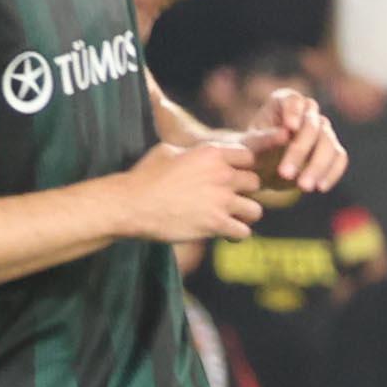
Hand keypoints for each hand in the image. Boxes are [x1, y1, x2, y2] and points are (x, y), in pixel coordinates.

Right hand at [117, 135, 263, 244]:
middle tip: (230, 200)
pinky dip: (236, 235)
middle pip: (255, 183)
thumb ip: (191, 152)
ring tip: (232, 219)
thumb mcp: (168, 151)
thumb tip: (196, 153)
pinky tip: (225, 234)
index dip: (241, 168)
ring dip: (245, 215)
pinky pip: (243, 232)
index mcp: (211, 153)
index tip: (232, 178)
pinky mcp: (216, 223)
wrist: (130, 204)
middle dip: (245, 192)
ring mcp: (221, 200)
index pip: (248, 157)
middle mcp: (222, 174)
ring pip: (255, 210)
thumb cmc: (144, 176)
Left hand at [241, 85, 347, 197]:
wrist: (261, 169)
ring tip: (303, 187)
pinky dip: (332, 173)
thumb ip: (264, 139)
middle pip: (312, 125)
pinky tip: (320, 188)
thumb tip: (286, 134)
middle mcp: (307, 112)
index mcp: (284, 102)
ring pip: (328, 143)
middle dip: (300, 150)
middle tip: (285, 173)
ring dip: (318, 166)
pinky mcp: (332, 149)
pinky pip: (339, 158)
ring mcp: (323, 130)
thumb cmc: (252, 153)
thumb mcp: (249, 147)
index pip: (293, 100)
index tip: (290, 127)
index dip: (293, 112)